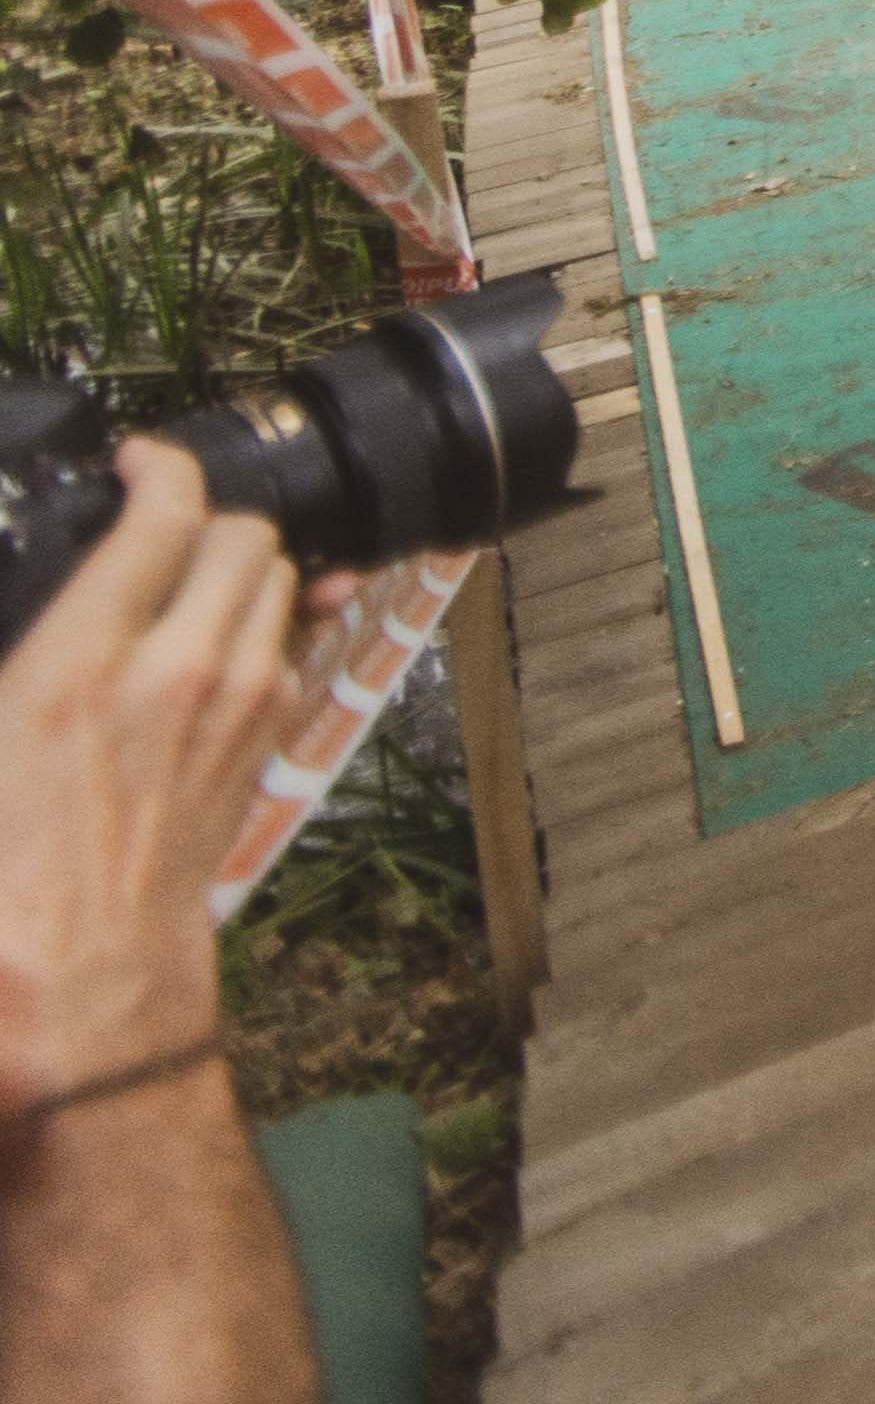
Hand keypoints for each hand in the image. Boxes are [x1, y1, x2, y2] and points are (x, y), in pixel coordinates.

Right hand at [0, 442, 312, 1109]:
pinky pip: (290, 644)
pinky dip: (269, 623)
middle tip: (164, 531)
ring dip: (246, 568)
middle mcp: (175, 671)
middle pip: (245, 535)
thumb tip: (54, 622)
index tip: (139, 463)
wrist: (74, 966)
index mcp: (78, 666)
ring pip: (281, 581)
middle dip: (209, 519)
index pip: (161, 516)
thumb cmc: (7, 865)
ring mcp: (234, 704)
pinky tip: (228, 634)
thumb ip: (28, 652)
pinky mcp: (264, 739)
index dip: (157, 467)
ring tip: (193, 580)